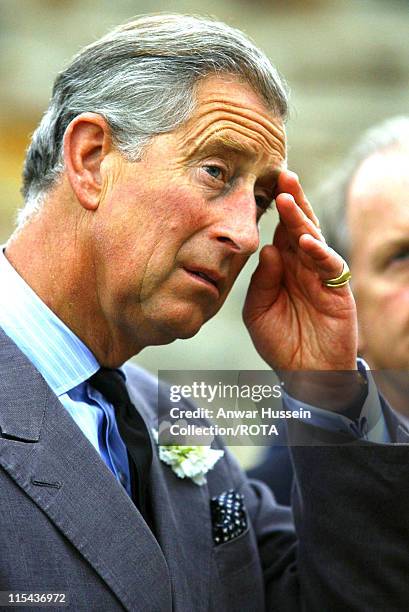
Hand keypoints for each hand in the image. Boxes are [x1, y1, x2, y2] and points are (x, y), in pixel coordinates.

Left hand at [243, 170, 357, 371]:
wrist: (304, 373)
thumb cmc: (279, 341)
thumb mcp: (258, 311)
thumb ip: (262, 280)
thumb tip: (268, 248)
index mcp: (283, 267)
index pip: (279, 231)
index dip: (273, 210)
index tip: (261, 185)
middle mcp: (302, 265)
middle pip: (298, 226)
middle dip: (291, 200)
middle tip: (281, 175)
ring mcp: (320, 275)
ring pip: (314, 238)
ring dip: (302, 218)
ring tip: (289, 198)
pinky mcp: (337, 290)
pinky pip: (330, 266)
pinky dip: (319, 252)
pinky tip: (306, 241)